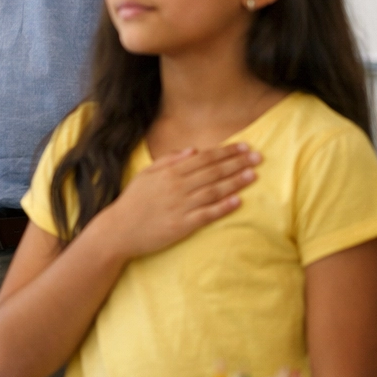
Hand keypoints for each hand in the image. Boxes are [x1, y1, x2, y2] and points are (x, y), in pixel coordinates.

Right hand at [92, 142, 260, 260]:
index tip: (245, 147)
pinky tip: (238, 201)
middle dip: (237, 163)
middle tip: (258, 158)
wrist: (118, 229)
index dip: (226, 152)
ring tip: (253, 175)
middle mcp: (176, 187)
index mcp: (169, 173)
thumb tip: (193, 150)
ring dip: (235, 182)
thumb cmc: (133, 201)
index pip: (204, 158)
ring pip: (213, 191)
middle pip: (213, 172)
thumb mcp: (146, 174)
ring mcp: (180, 206)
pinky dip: (223, 207)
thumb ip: (169, 160)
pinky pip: (207, 214)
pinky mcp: (182, 225)